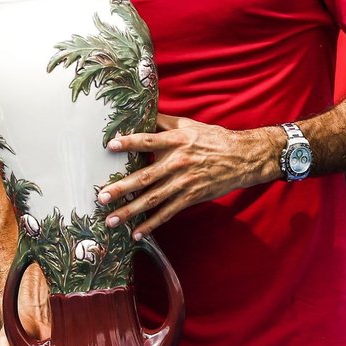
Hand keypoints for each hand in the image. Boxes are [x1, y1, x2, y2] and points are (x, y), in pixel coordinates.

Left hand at [95, 114, 278, 237]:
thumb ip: (163, 122)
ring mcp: (185, 183)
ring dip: (131, 211)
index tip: (110, 146)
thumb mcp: (188, 125)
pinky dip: (152, 224)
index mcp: (177, 141)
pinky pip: (168, 212)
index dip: (130, 143)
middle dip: (121, 188)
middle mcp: (178, 163)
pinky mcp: (191, 197)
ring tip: (111, 220)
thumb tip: (140, 112)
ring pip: (153, 199)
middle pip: (145, 177)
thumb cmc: (212, 138)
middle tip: (101, 197)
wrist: (243, 158)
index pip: (149, 141)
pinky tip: (136, 233)